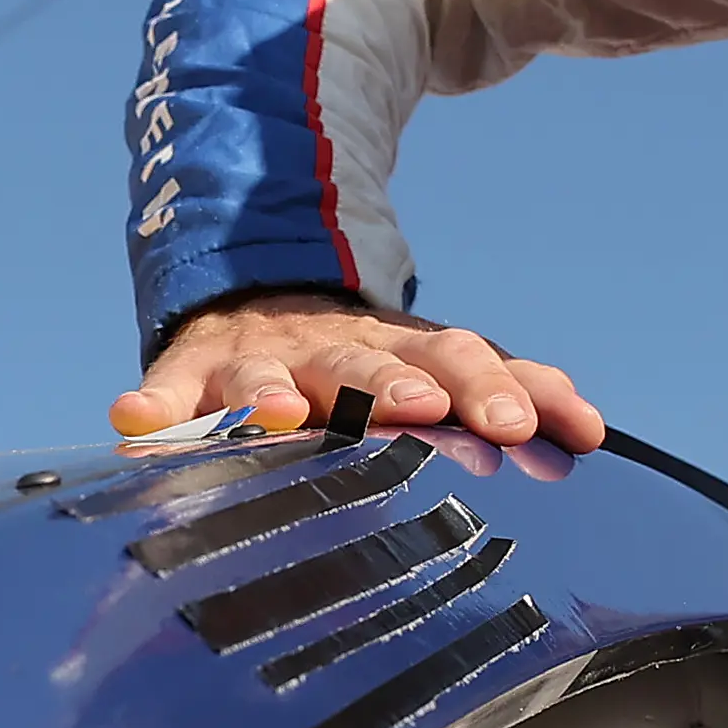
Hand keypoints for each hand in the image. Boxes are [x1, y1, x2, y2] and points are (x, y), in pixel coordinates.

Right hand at [112, 290, 605, 451]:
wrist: (262, 296)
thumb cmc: (367, 364)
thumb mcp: (436, 367)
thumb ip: (512, 393)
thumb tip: (594, 431)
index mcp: (403, 354)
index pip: (457, 361)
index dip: (490, 387)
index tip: (522, 426)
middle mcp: (335, 353)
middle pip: (370, 366)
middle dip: (396, 385)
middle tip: (425, 408)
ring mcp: (258, 360)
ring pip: (269, 374)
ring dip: (272, 391)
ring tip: (276, 411)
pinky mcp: (191, 374)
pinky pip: (166, 393)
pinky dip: (151, 406)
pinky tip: (134, 421)